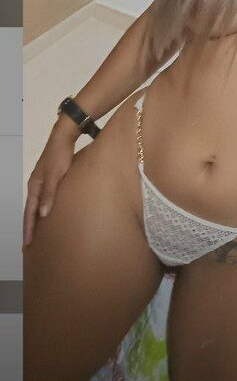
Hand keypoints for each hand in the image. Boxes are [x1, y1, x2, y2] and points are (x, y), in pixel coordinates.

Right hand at [23, 122, 76, 246]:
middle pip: (30, 210)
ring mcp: (42, 181)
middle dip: (29, 227)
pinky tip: (48, 214)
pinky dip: (43, 209)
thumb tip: (42, 215)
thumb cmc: (60, 155)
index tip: (27, 244)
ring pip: (36, 205)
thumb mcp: (55, 175)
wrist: (64, 136)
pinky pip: (43, 199)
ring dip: (36, 219)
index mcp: (34, 186)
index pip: (29, 212)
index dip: (28, 228)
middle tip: (29, 244)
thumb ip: (49, 194)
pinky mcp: (50, 178)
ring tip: (38, 234)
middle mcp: (35, 185)